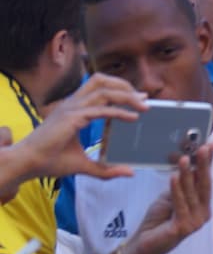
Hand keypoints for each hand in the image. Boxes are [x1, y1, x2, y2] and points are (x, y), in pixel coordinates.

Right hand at [13, 74, 147, 184]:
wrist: (26, 164)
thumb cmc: (49, 161)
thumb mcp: (83, 165)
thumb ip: (105, 169)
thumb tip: (129, 172)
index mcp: (74, 108)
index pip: (99, 88)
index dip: (120, 89)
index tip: (140, 98)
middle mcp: (73, 104)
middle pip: (102, 81)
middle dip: (125, 86)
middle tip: (144, 98)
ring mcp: (72, 108)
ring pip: (104, 91)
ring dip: (127, 96)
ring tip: (144, 105)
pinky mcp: (72, 118)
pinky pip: (101, 110)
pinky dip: (119, 112)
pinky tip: (133, 117)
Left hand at [124, 143, 212, 253]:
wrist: (144, 244)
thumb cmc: (158, 221)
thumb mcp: (171, 197)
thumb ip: (182, 185)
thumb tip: (190, 164)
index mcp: (202, 205)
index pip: (206, 180)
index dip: (209, 163)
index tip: (211, 145)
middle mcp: (203, 213)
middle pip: (204, 185)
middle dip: (204, 165)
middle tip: (203, 148)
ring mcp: (195, 221)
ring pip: (192, 193)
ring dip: (188, 174)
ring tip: (184, 159)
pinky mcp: (184, 227)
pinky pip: (180, 204)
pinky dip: (177, 190)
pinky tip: (174, 176)